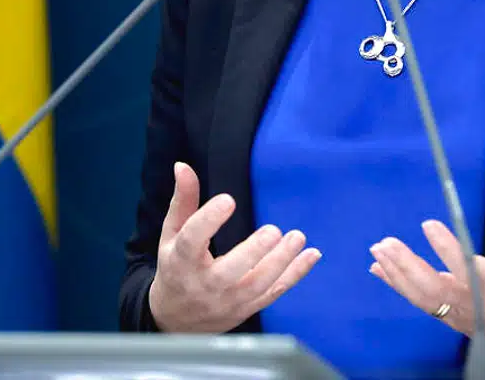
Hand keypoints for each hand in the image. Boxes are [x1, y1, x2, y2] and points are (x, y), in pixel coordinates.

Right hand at [147, 162, 320, 332]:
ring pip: (256, 285)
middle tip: (273, 230)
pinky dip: (295, 275)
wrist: (176, 319)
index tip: (229, 200)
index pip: (192, 241)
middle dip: (253, 252)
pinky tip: (312, 254)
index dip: (209, 220)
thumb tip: (182, 166)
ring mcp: (227, 300)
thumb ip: (183, 201)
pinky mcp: (246, 307)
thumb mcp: (172, 235)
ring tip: (297, 236)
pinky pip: (273, 292)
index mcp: (181, 261)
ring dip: (280, 262)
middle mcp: (204, 284)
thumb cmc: (176, 268)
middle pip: (229, 272)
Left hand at [369, 197, 484, 372]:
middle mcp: (476, 302)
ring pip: (424, 297)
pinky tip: (383, 272)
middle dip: (407, 265)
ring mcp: (464, 314)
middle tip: (386, 243)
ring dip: (398, 275)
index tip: (428, 225)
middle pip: (434, 286)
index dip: (446, 247)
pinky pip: (424, 305)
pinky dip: (402, 288)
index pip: (467, 267)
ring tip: (377, 253)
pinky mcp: (457, 321)